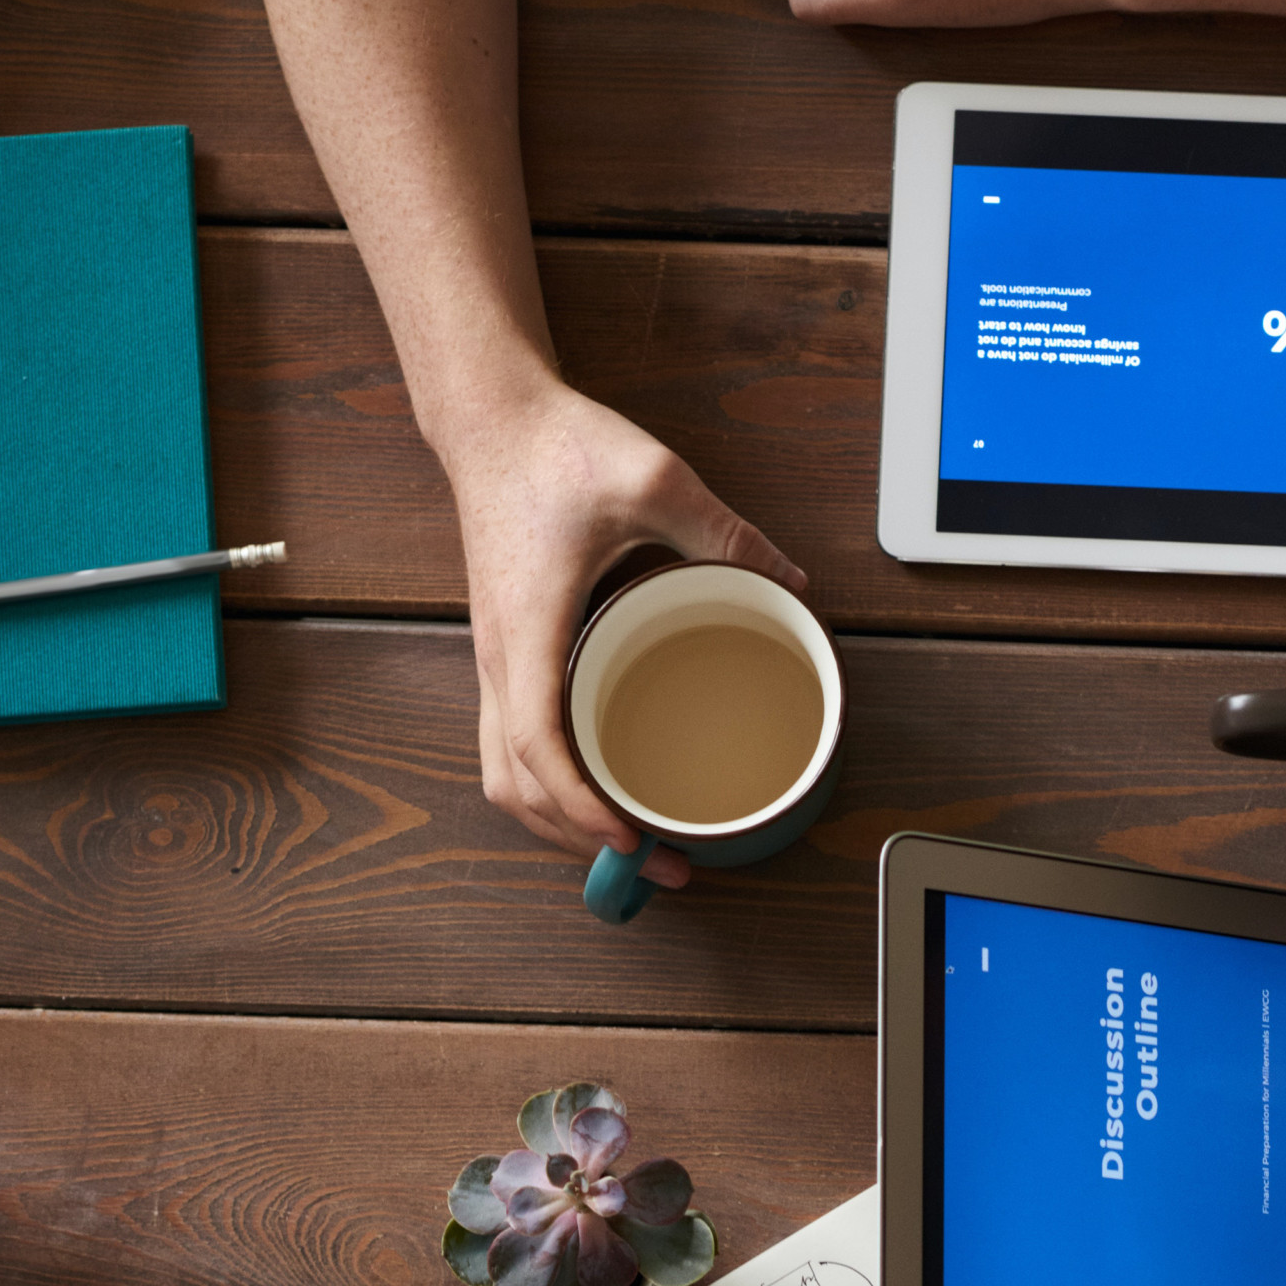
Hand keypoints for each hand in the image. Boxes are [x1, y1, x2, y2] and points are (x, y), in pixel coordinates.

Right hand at [437, 382, 804, 887]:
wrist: (494, 422)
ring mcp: (497, 661)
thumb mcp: (656, 478)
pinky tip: (599, 792)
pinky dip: (547, 787)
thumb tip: (792, 581)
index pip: (537, 744)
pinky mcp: (507, 655)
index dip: (579, 805)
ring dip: (556, 823)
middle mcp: (501, 659)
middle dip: (579, 840)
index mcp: (529, 629)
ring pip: (502, 774)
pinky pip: (511, 745)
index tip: (629, 838)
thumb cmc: (557, 449)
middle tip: (660, 864)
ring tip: (631, 845)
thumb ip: (724, 530)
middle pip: (512, 784)